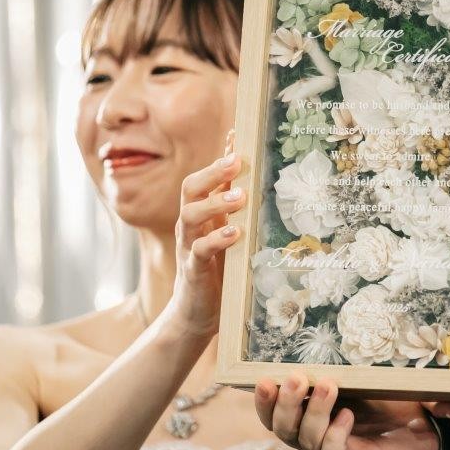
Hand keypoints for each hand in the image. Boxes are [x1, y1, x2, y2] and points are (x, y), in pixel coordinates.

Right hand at [166, 129, 247, 338]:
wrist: (196, 314)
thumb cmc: (219, 271)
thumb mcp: (230, 236)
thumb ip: (240, 212)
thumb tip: (260, 185)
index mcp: (201, 214)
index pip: (206, 177)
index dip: (219, 156)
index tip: (238, 134)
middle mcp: (190, 225)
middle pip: (190, 188)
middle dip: (212, 171)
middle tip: (236, 161)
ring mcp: (189, 246)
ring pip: (190, 215)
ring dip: (215, 202)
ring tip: (239, 196)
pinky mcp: (193, 269)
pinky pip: (200, 250)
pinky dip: (216, 239)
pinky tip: (234, 234)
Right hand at [256, 373, 440, 449]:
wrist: (422, 435)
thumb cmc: (390, 401)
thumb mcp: (372, 376)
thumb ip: (366, 357)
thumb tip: (370, 329)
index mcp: (307, 410)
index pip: (273, 410)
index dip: (263, 399)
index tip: (263, 379)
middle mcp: (312, 432)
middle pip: (281, 427)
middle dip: (285, 403)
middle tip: (297, 378)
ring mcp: (329, 449)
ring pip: (304, 439)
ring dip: (313, 412)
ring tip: (329, 386)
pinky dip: (334, 436)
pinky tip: (347, 416)